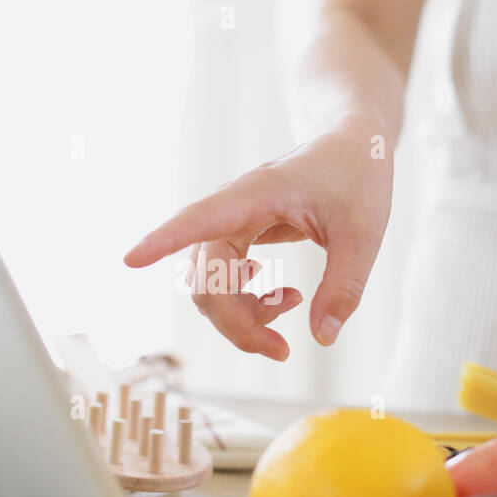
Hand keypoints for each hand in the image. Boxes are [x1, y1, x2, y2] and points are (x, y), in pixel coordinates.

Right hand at [124, 120, 391, 360]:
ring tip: (292, 306)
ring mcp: (234, 222)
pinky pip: (224, 279)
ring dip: (241, 314)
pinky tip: (281, 298)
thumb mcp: (364, 232)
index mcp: (258, 194)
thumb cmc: (358, 175)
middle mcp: (235, 208)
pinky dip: (246, 302)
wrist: (353, 145)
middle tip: (281, 351)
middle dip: (234, 322)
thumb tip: (322, 336)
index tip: (131, 259)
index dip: (164, 240)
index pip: (200, 218)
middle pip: (206, 275)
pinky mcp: (241, 234)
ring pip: (210, 284)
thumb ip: (344, 285)